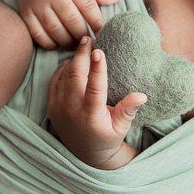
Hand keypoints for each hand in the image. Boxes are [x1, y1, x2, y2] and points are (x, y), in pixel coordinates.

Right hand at [16, 0, 120, 49]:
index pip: (88, 6)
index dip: (97, 23)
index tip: (103, 34)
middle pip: (72, 20)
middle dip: (83, 35)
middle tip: (89, 42)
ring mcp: (37, 4)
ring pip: (55, 30)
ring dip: (67, 41)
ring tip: (75, 44)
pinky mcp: (26, 13)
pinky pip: (39, 35)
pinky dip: (50, 43)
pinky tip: (58, 43)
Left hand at [45, 35, 147, 166]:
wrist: (85, 153)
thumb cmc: (108, 136)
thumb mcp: (122, 127)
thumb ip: (129, 110)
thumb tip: (142, 95)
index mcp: (91, 115)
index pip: (94, 87)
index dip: (97, 68)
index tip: (99, 51)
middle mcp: (72, 110)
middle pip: (75, 75)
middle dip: (82, 54)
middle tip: (89, 39)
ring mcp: (59, 107)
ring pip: (64, 75)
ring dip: (74, 60)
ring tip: (83, 46)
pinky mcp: (51, 105)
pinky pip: (55, 80)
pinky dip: (64, 69)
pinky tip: (73, 61)